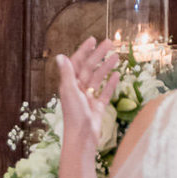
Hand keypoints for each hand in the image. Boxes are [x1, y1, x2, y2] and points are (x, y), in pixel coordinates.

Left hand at [55, 38, 119, 153]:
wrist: (82, 138)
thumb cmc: (74, 115)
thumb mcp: (70, 92)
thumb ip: (67, 74)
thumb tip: (60, 56)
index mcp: (69, 85)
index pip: (77, 63)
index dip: (84, 51)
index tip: (93, 39)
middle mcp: (78, 90)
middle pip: (89, 68)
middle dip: (98, 55)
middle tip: (110, 42)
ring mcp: (88, 99)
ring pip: (98, 78)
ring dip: (106, 67)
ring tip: (116, 56)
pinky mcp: (97, 107)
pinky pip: (105, 93)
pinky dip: (110, 84)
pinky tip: (117, 75)